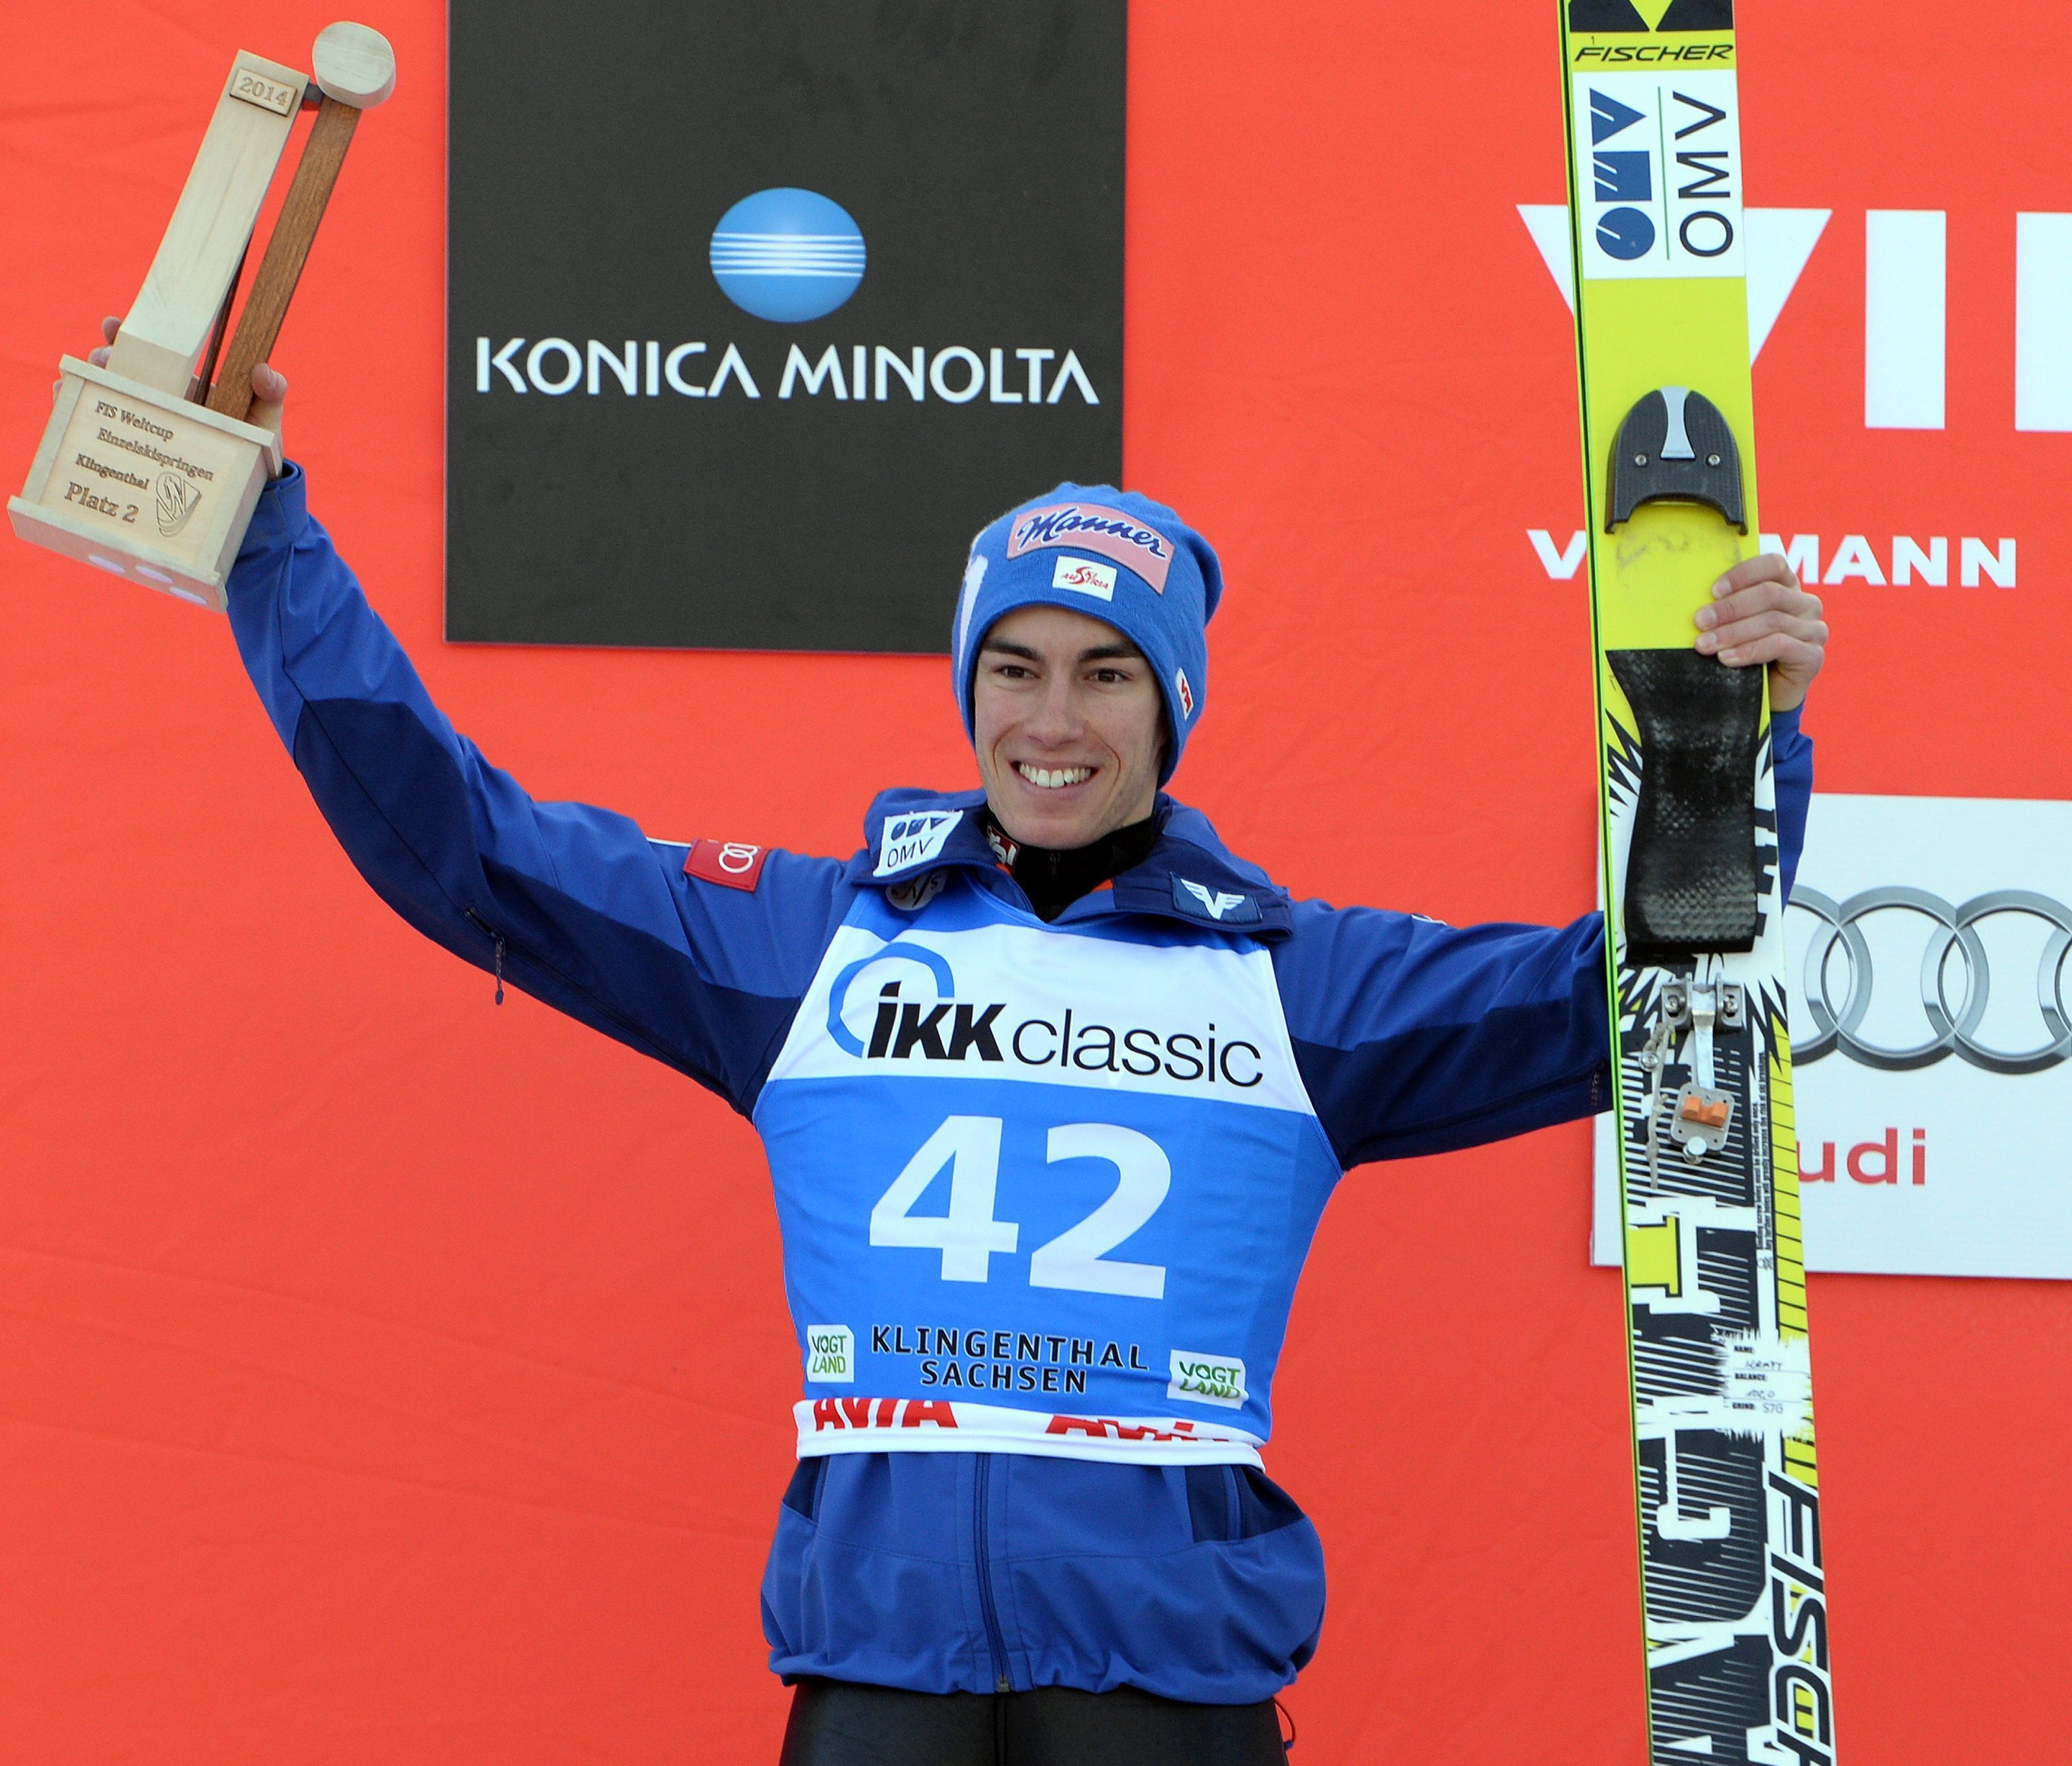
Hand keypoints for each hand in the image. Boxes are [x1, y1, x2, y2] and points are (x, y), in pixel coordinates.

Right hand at [72, 314, 288, 452]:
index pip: (156, 354)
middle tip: (105, 359)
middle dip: (107, 357)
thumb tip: (265, 371)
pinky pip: (97, 425)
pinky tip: (66, 395)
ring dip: (89, 379)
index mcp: (186, 386)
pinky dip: (77, 407)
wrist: (244, 496)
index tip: (113, 323)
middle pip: (123, 370)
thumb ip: (271, 395)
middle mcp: (160, 400)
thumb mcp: (264, 424)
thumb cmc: (253, 453)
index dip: (131, 334)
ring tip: (86, 375)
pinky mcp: (132, 449)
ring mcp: (145, 423)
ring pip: (106, 394)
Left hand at [1694, 553, 1827, 713]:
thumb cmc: (1743, 653)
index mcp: (1787, 586)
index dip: (1743, 574)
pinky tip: (1726, 658)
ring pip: (1772, 621)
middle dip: (1730, 608)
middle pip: (1770, 594)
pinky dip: (1749, 651)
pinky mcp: (1813, 656)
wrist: (1761, 695)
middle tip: (1700, 621)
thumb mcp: (1733, 625)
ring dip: (1733, 632)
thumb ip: (1724, 608)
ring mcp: (1813, 630)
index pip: (1773, 565)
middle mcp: (1805, 604)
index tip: (1713, 591)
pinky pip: (1780, 645)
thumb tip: (1696, 604)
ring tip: (1705, 644)